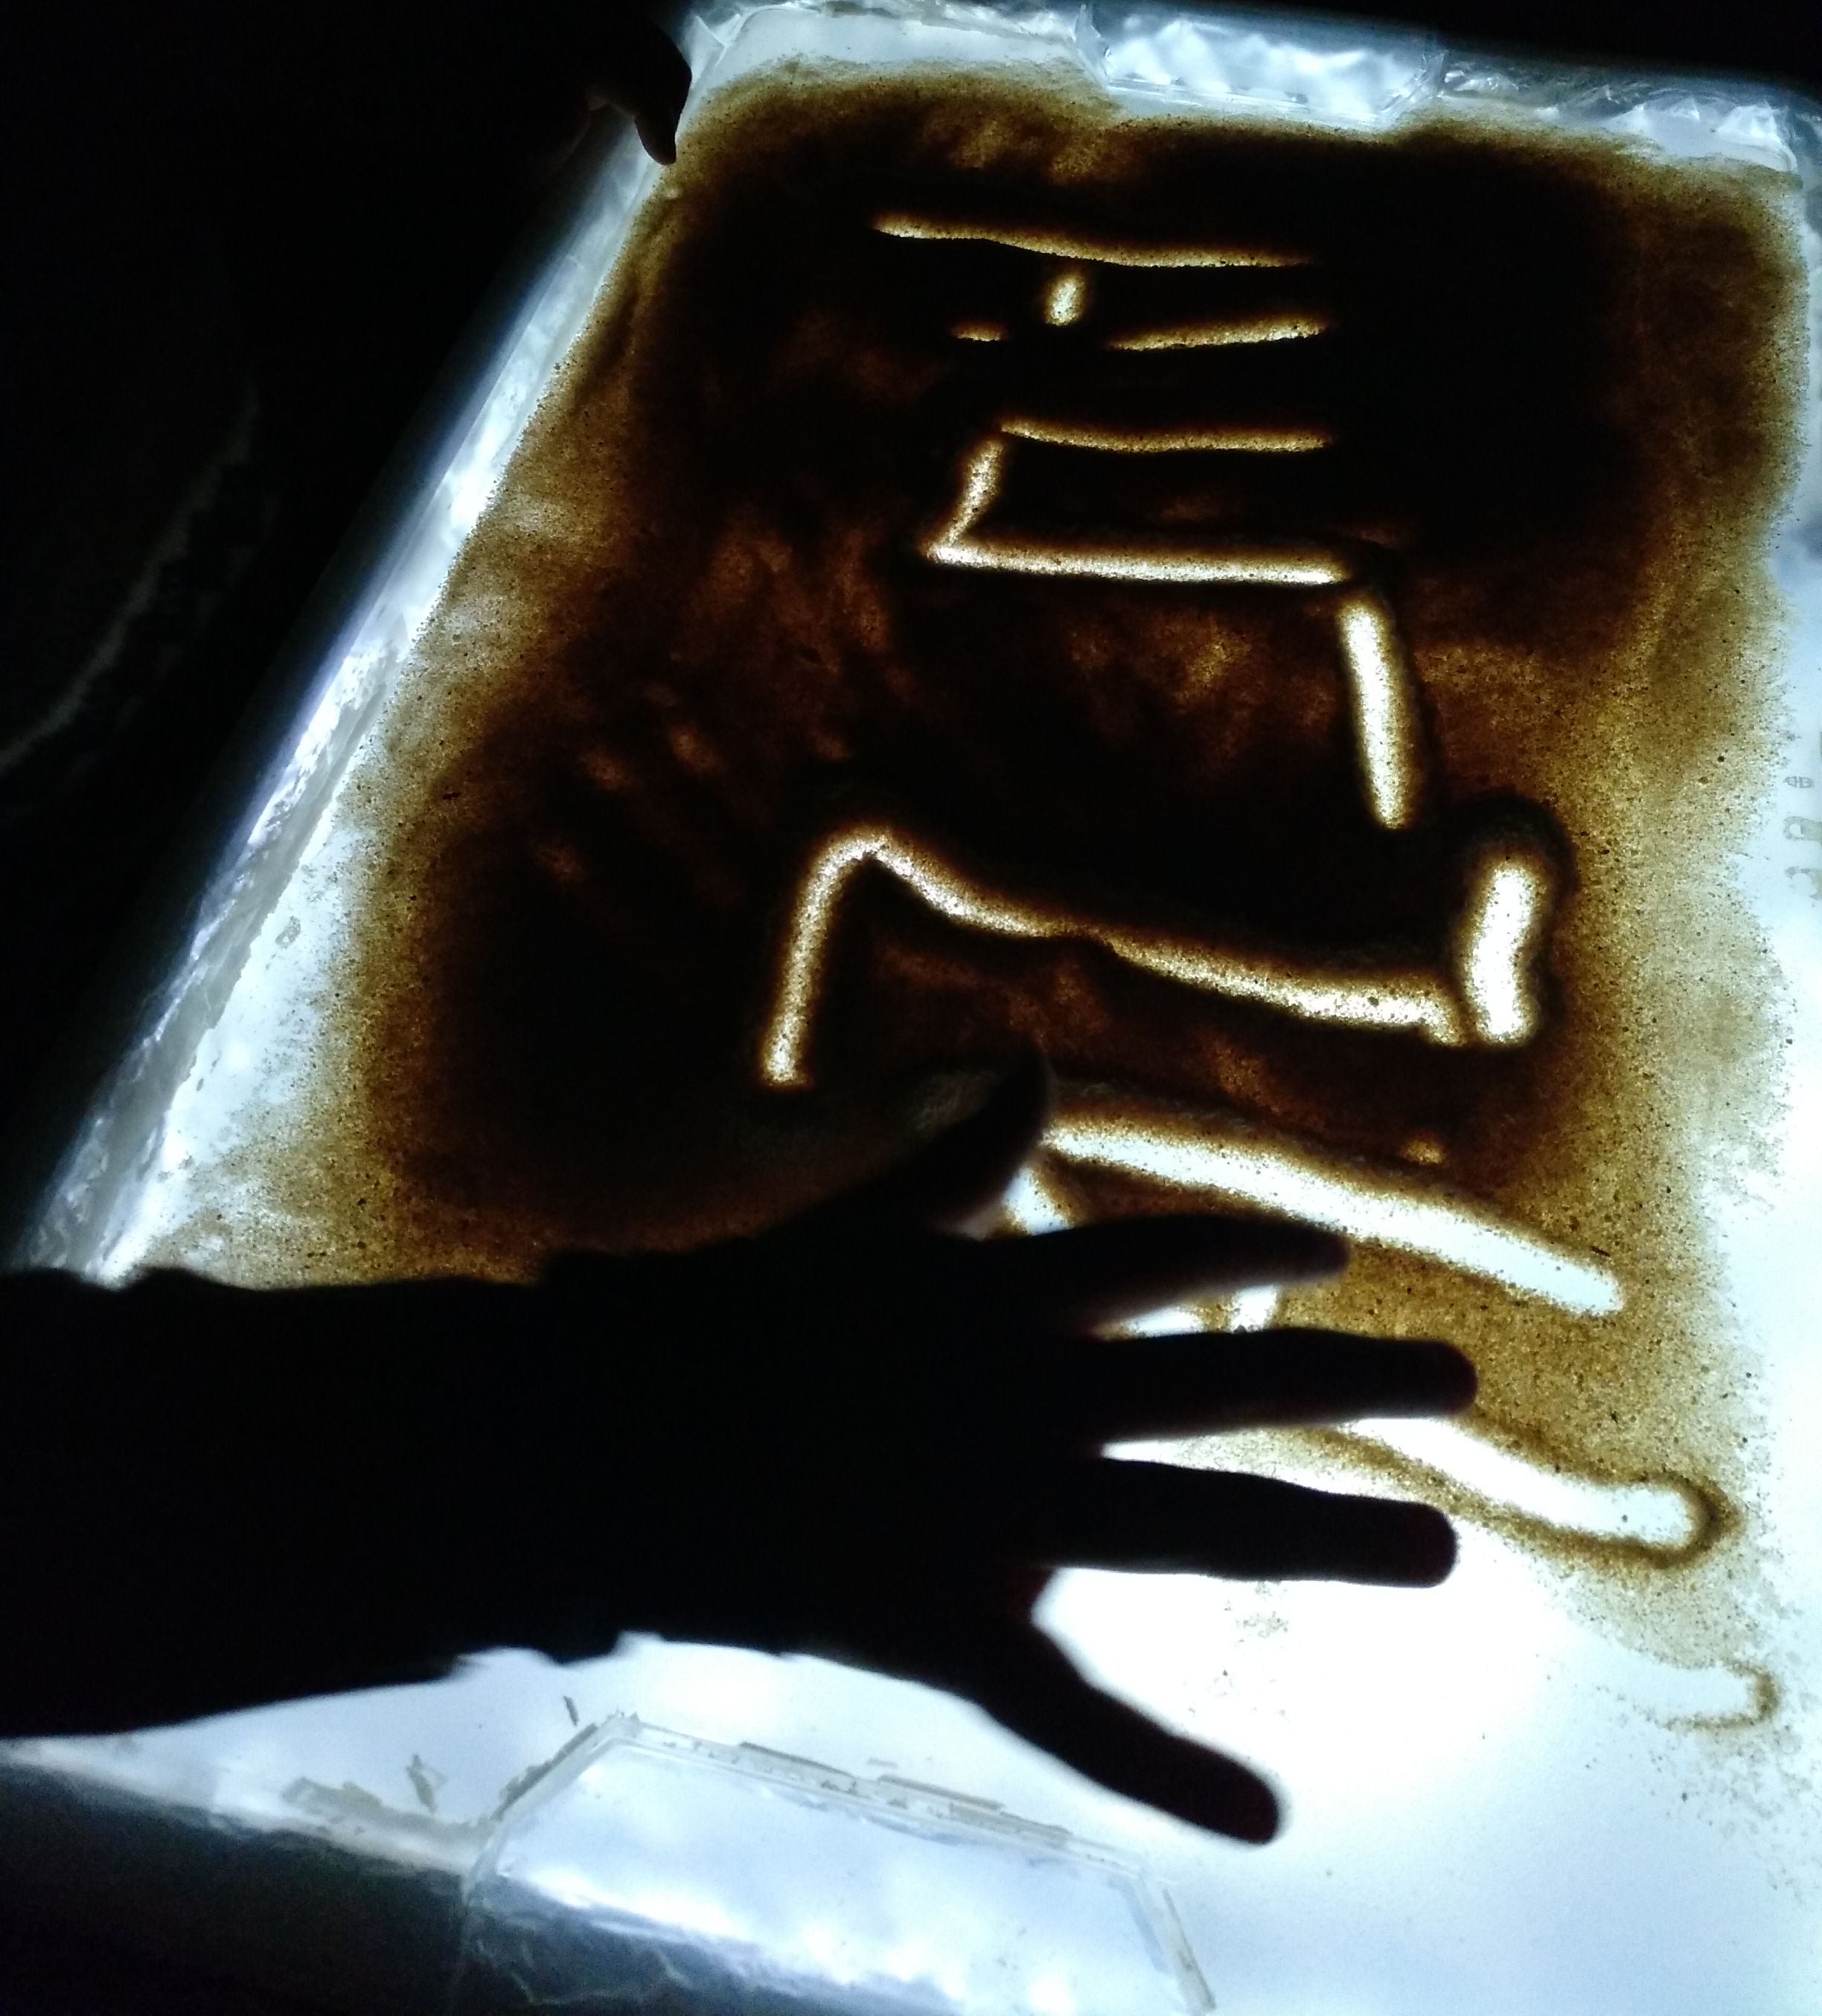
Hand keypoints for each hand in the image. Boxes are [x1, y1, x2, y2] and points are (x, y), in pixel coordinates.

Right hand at [534, 1058, 1473, 1842]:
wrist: (607, 1445)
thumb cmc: (720, 1322)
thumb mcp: (851, 1225)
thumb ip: (956, 1159)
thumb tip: (1028, 1063)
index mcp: (996, 1297)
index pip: (1160, 1253)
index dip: (1251, 1242)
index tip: (1334, 1241)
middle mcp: (1026, 1397)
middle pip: (1221, 1382)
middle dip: (1348, 1380)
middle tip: (1460, 1377)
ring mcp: (999, 1515)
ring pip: (1194, 1526)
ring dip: (1325, 1537)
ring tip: (1448, 1552)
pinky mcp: (954, 1626)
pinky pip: (1073, 1713)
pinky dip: (1168, 1770)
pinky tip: (1265, 1817)